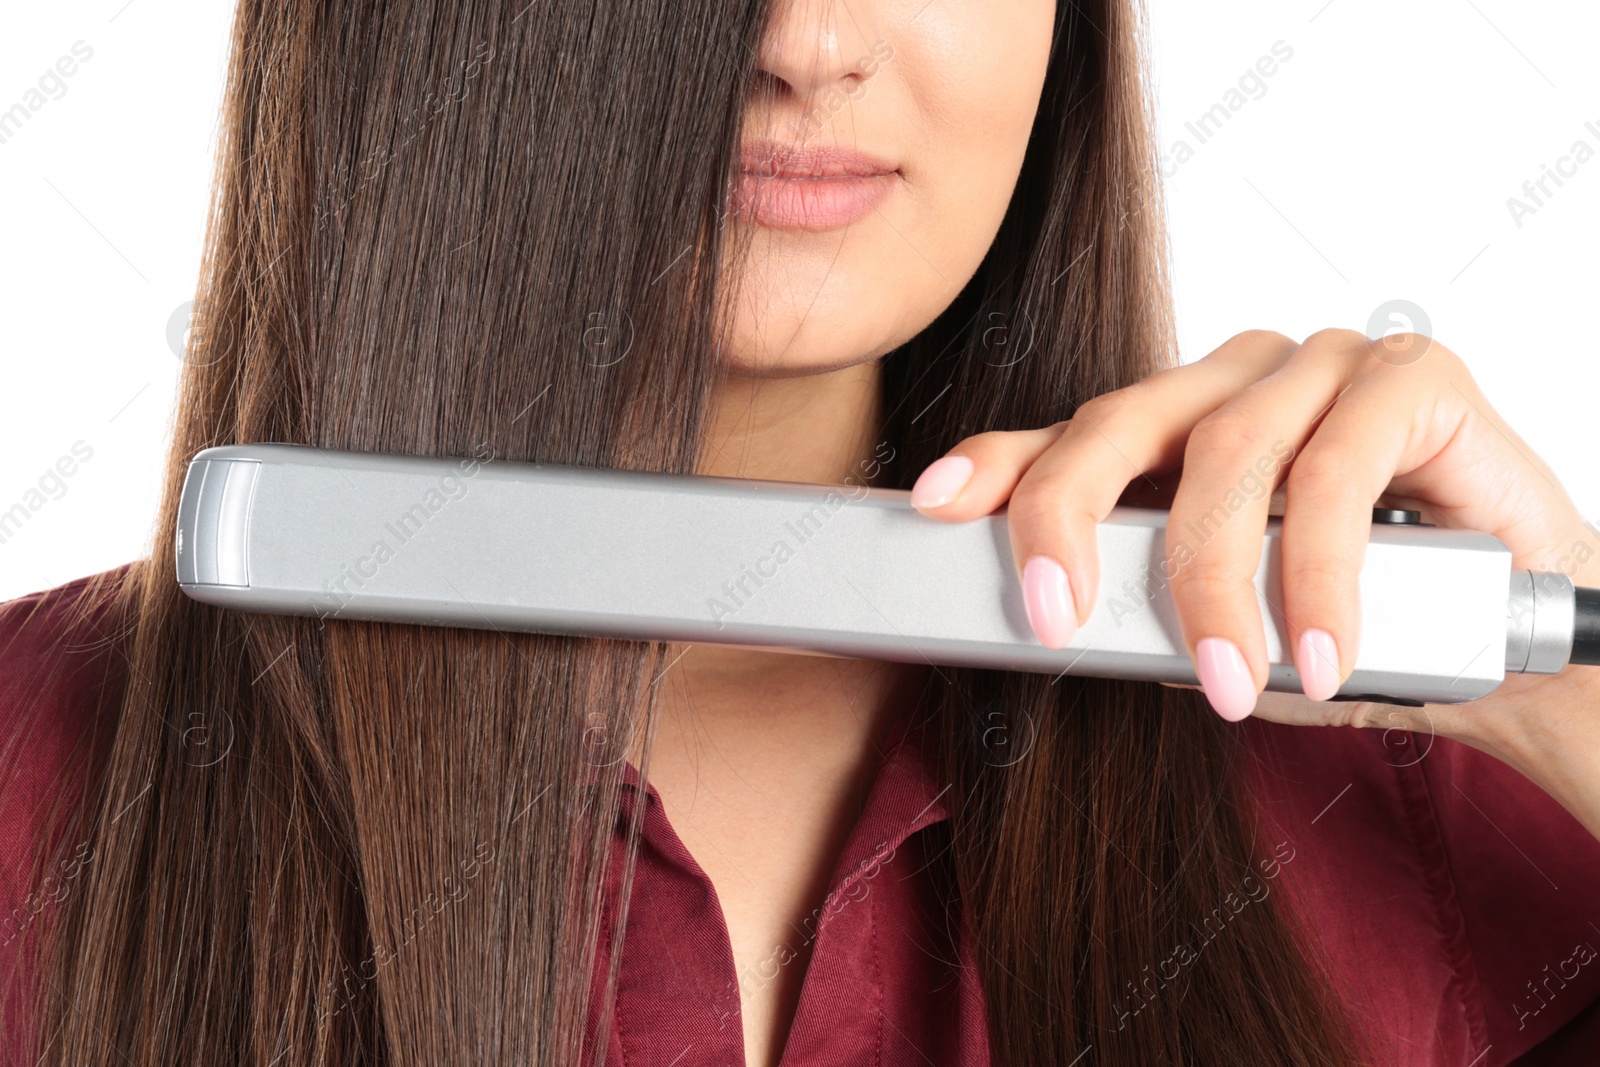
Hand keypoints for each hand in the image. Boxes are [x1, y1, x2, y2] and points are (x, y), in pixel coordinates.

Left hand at [907, 329, 1599, 792]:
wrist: (1511, 646)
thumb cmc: (1359, 627)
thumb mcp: (1227, 626)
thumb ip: (1148, 608)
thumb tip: (1063, 620)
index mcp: (1184, 425)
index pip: (1071, 433)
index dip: (997, 461)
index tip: (932, 502)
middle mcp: (1240, 379)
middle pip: (1122, 423)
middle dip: (1068, 521)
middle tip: (1053, 618)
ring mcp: (1323, 365)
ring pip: (1227, 455)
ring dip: (1214, 582)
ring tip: (1232, 679)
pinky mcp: (1410, 377)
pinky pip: (1337, 472)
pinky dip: (1320, 574)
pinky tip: (1321, 649)